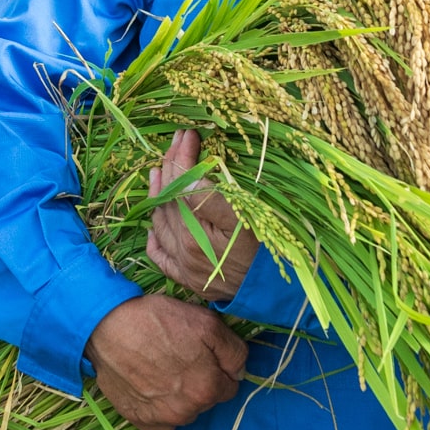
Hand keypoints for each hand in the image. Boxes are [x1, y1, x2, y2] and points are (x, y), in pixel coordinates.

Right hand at [84, 295, 245, 429]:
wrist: (107, 327)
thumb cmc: (158, 321)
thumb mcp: (207, 323)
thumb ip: (234, 352)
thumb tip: (240, 372)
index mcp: (207, 389)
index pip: (230, 388)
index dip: (219, 370)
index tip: (204, 356)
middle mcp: (186, 411)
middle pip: (207, 401)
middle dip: (201, 383)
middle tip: (181, 358)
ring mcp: (160, 419)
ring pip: (185, 413)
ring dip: (182, 399)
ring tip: (164, 371)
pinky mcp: (138, 420)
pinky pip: (162, 427)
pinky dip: (161, 414)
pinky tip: (153, 391)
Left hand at [147, 128, 257, 303]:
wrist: (276, 295)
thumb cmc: (267, 253)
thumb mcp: (247, 221)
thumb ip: (213, 200)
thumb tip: (188, 178)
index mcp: (196, 233)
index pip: (181, 184)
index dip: (182, 157)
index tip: (188, 134)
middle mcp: (183, 250)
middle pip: (168, 200)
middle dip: (171, 166)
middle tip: (176, 142)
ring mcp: (182, 266)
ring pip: (160, 223)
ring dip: (157, 194)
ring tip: (157, 172)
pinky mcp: (186, 280)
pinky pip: (160, 256)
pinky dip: (154, 237)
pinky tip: (153, 224)